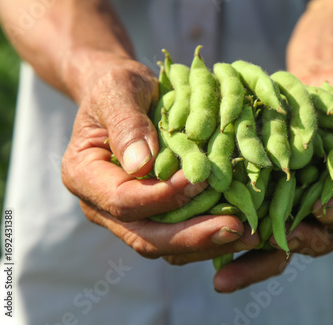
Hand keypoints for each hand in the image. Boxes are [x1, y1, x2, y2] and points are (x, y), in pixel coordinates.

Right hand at [61, 53, 257, 262]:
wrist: (122, 96)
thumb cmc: (118, 86)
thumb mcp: (119, 89)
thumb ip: (127, 124)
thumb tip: (142, 166)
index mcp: (84, 176)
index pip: (124, 201)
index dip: (164, 196)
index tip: (202, 180)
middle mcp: (101, 206)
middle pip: (145, 236)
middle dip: (192, 236)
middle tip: (236, 228)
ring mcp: (126, 217)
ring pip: (165, 246)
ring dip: (207, 244)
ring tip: (248, 235)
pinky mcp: (151, 217)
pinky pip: (179, 236)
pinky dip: (209, 236)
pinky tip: (241, 228)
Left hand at [213, 66, 332, 292]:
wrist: (325, 81)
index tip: (324, 207)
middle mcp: (325, 206)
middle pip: (312, 238)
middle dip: (290, 245)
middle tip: (269, 243)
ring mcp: (292, 201)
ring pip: (275, 236)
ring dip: (249, 255)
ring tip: (221, 273)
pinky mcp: (264, 191)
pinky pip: (247, 213)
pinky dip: (228, 227)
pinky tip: (202, 235)